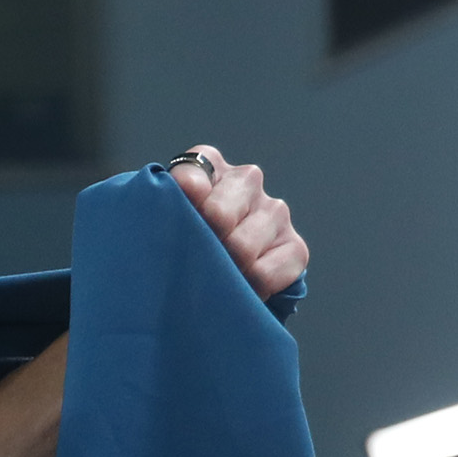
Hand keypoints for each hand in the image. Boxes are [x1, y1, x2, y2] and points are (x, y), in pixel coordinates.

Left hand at [166, 147, 307, 296]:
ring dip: (224, 271)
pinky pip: (266, 273)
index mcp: (209, 168)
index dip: (183, 198)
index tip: (175, 218)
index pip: (191, 172)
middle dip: (203, 244)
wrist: (217, 282)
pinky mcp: (294, 247)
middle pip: (219, 213)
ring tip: (215, 277)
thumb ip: (162, 212)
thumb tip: (170, 217)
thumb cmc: (183, 249)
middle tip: (193, 262)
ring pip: (243, 247)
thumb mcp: (164, 228)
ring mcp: (274, 212)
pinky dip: (248, 288)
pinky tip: (239, 287)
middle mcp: (246, 181)